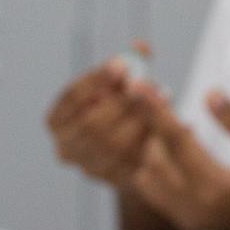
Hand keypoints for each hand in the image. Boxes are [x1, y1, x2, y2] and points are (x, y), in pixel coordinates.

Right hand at [46, 44, 153, 186]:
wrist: (136, 152)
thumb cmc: (124, 110)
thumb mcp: (121, 86)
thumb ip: (131, 65)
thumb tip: (141, 47)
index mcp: (57, 120)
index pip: (71, 97)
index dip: (97, 80)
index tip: (122, 63)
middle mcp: (66, 147)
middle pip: (91, 123)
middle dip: (121, 100)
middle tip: (145, 83)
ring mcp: (89, 168)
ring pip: (114, 143)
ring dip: (141, 118)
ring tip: (163, 96)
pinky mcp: (115, 182)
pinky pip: (136, 160)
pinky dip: (154, 137)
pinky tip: (172, 121)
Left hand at [130, 87, 229, 229]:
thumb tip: (209, 94)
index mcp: (218, 190)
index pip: (176, 142)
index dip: (156, 110)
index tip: (137, 85)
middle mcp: (196, 209)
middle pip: (154, 159)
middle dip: (151, 124)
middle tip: (155, 93)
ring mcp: (188, 219)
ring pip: (148, 175)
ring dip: (153, 145)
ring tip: (171, 118)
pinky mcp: (187, 220)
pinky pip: (155, 189)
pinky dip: (158, 163)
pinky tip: (179, 141)